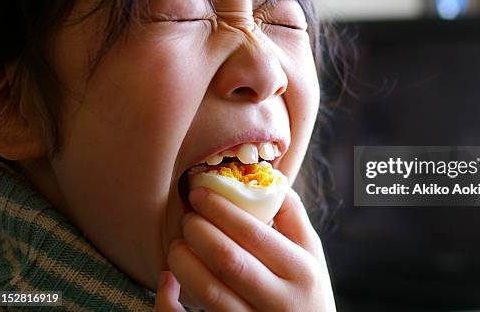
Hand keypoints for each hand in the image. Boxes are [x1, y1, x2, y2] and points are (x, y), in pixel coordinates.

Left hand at [155, 187, 335, 310]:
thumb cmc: (307, 294)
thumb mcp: (312, 257)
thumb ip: (293, 219)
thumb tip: (269, 179)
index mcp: (301, 272)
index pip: (255, 234)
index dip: (221, 210)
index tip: (199, 193)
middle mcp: (281, 301)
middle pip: (229, 260)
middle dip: (199, 232)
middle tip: (187, 219)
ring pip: (209, 293)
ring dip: (183, 262)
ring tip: (178, 245)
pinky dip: (169, 302)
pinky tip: (167, 281)